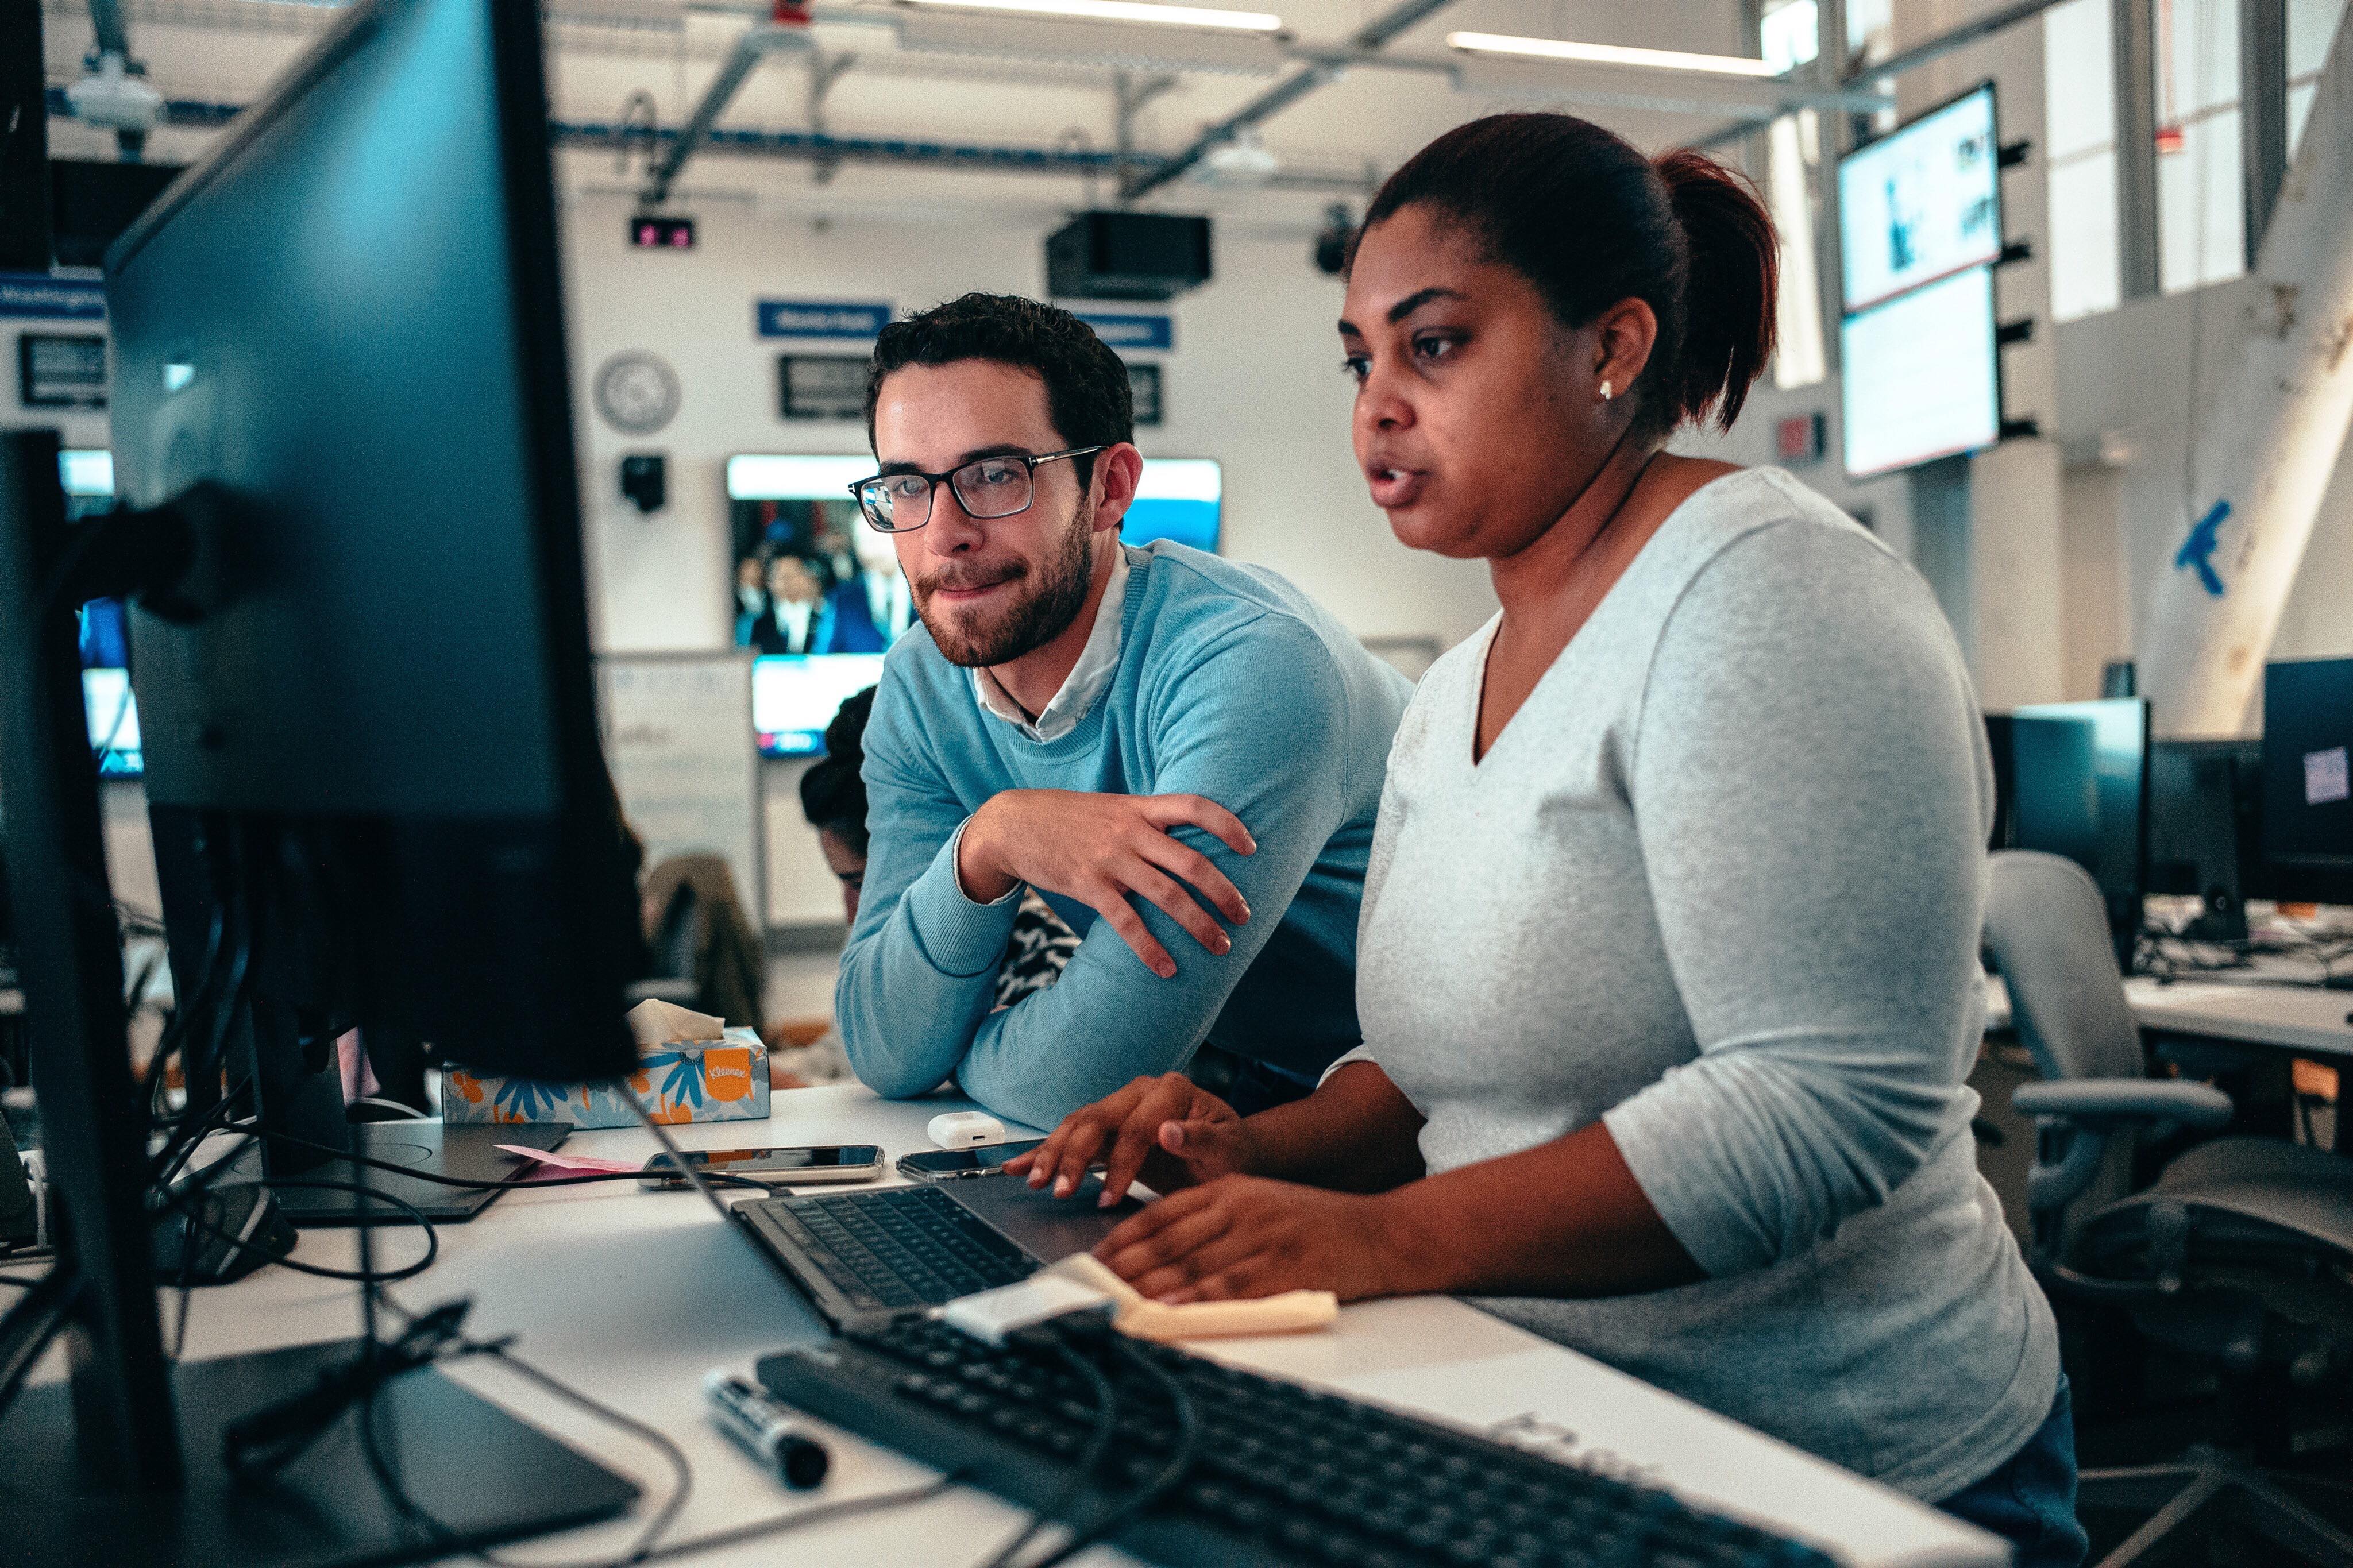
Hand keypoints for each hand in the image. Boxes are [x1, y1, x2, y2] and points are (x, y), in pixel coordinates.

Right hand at [958, 789, 1254, 978]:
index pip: (1196, 806)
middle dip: (1225, 892)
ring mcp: (1109, 859)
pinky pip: (1127, 922)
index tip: (1252, 848)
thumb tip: (1187, 845)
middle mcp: (1130, 831)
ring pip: (1167, 896)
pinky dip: (1151, 949)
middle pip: (1191, 862)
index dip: (1228, 825)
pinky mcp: (1088, 886)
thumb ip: (1148, 822)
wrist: (1013, 824)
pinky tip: (1168, 969)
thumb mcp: (1113, 808)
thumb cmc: (1070, 818)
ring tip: (1222, 947)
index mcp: (1140, 808)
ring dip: (1200, 925)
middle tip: (1245, 915)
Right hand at [1004, 1072, 1255, 1204]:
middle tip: (1059, 1189)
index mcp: (1172, 1091)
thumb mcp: (1227, 1149)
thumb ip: (1201, 1140)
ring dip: (1052, 1154)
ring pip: (1076, 1125)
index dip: (1121, 1164)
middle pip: (1096, 1119)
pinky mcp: (1105, 1128)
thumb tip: (1168, 1131)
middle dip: (1074, 1156)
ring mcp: (1119, 1106)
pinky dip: (1043, 1152)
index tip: (1109, 1198)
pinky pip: (1069, 1136)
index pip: (1137, 1126)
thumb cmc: (1229, 1152)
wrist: (1226, 1153)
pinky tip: (1018, 1166)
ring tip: (1035, 1182)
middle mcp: (1140, 1092)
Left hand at [1092, 1176, 1414, 1303]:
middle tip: (1091, 1285)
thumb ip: (1217, 1219)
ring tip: (1113, 1301)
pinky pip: (1226, 1286)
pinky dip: (1192, 1298)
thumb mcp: (1262, 1203)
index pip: (1164, 1212)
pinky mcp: (1281, 1269)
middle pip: (1168, 1239)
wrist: (1379, 1233)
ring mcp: (1261, 1238)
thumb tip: (1165, 1252)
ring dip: (1147, 1284)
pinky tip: (1166, 1307)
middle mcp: (1241, 1208)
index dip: (1126, 1236)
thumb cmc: (1317, 1224)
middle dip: (1125, 1264)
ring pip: (1191, 1263)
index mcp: (1232, 1189)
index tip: (1097, 1258)